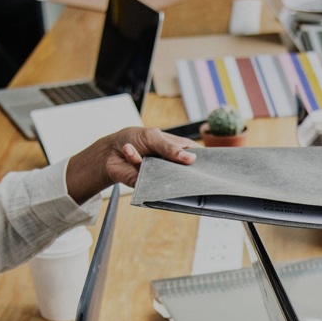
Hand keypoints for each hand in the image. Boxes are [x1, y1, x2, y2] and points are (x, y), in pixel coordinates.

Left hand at [65, 127, 197, 202]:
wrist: (110, 152)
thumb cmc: (134, 139)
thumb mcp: (153, 137)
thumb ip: (170, 147)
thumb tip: (191, 159)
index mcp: (177, 149)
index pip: (196, 154)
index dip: (204, 160)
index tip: (211, 165)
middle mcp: (172, 164)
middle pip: (187, 171)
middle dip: (188, 172)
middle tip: (187, 168)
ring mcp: (161, 175)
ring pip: (170, 179)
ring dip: (161, 170)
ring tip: (151, 159)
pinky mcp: (148, 184)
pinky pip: (147, 178)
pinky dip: (135, 160)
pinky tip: (128, 149)